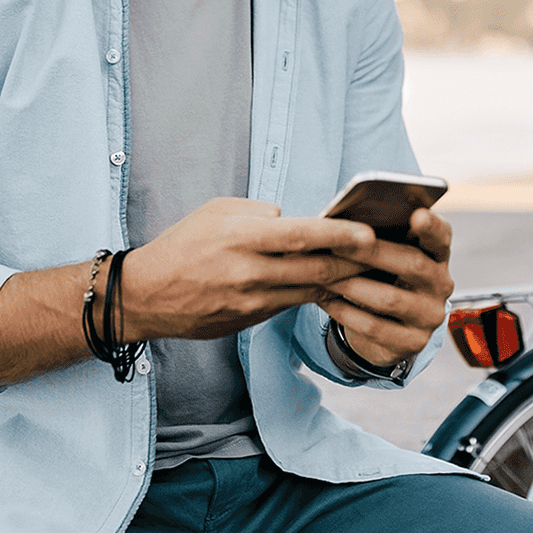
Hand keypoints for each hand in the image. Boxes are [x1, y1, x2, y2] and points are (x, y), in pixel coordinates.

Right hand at [119, 198, 378, 340]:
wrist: (147, 295)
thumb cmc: (182, 244)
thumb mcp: (216, 212)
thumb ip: (259, 213)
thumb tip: (294, 220)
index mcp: (241, 237)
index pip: (300, 236)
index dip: (339, 236)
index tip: (369, 235)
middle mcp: (249, 271)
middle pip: (314, 270)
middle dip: (354, 264)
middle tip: (385, 256)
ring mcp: (250, 301)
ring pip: (308, 292)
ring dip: (340, 284)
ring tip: (368, 272)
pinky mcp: (250, 320)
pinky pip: (291, 305)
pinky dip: (313, 296)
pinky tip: (332, 287)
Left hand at [320, 207, 452, 367]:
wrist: (382, 328)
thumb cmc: (379, 277)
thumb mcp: (384, 257)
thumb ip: (376, 239)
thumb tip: (345, 223)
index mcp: (437, 255)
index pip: (441, 235)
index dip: (431, 226)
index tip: (417, 214)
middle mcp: (441, 284)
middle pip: (413, 264)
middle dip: (373, 252)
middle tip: (338, 243)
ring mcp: (430, 316)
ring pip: (391, 298)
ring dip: (352, 284)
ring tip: (323, 273)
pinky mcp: (413, 342)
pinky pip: (376, 327)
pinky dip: (346, 312)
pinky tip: (325, 300)